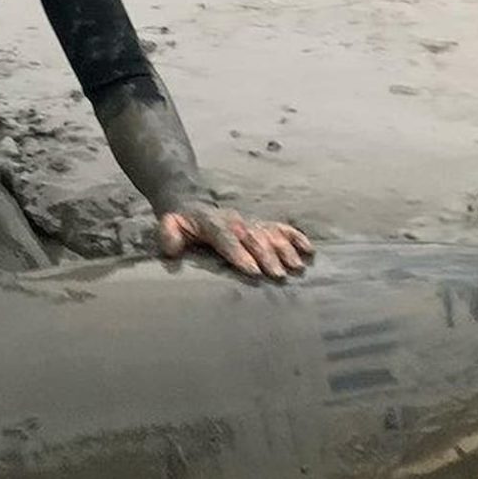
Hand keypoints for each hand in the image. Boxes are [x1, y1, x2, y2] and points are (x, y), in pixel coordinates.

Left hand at [158, 202, 313, 279]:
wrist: (191, 203)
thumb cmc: (181, 222)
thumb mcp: (168, 225)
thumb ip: (168, 235)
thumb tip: (172, 248)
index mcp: (214, 224)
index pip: (227, 239)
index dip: (240, 254)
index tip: (252, 271)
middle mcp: (236, 221)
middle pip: (254, 238)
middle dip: (267, 256)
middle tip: (278, 275)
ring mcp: (250, 221)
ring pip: (270, 234)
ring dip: (285, 250)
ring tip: (296, 267)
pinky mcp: (260, 223)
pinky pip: (281, 228)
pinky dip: (296, 237)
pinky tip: (309, 250)